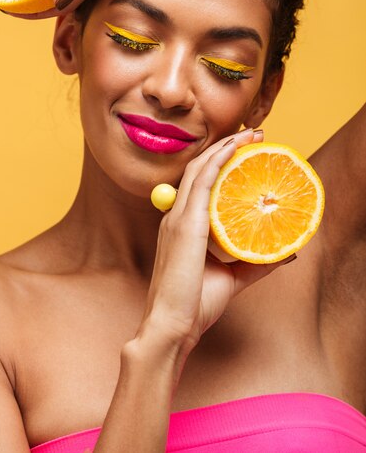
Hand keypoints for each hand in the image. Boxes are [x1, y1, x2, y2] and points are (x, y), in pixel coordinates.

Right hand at [138, 129, 294, 360]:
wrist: (172, 325)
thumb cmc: (194, 304)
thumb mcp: (233, 278)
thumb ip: (256, 261)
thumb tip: (287, 251)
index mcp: (181, 226)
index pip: (199, 184)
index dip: (219, 162)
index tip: (244, 150)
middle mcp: (176, 216)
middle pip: (199, 169)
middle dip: (225, 147)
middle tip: (252, 135)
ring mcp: (178, 218)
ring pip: (200, 169)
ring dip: (225, 148)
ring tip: (250, 135)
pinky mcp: (185, 225)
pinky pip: (202, 182)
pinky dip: (217, 161)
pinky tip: (234, 151)